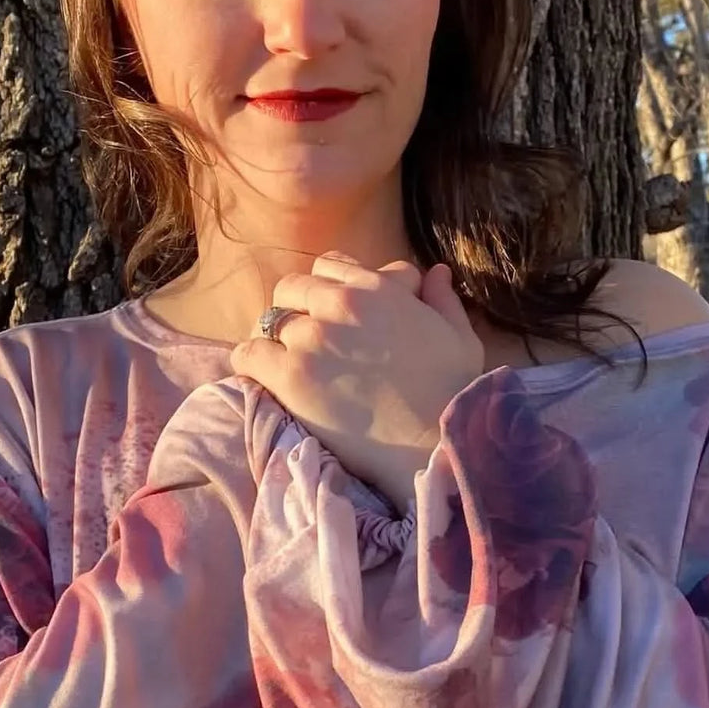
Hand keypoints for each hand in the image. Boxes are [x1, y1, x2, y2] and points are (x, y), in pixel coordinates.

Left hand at [230, 253, 485, 513]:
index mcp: (376, 288)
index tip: (330, 309)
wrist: (433, 442)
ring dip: (274, 338)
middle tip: (303, 338)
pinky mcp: (289, 376)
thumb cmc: (453, 390)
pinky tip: (263, 378)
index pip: (329, 264)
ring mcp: (310, 338)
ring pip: (268, 320)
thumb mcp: (460, 335)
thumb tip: (436, 272)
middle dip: (295, 307)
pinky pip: (248, 355)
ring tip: (282, 361)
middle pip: (291, 288)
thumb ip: (442, 299)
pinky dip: (251, 363)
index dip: (327, 286)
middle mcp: (337, 304)